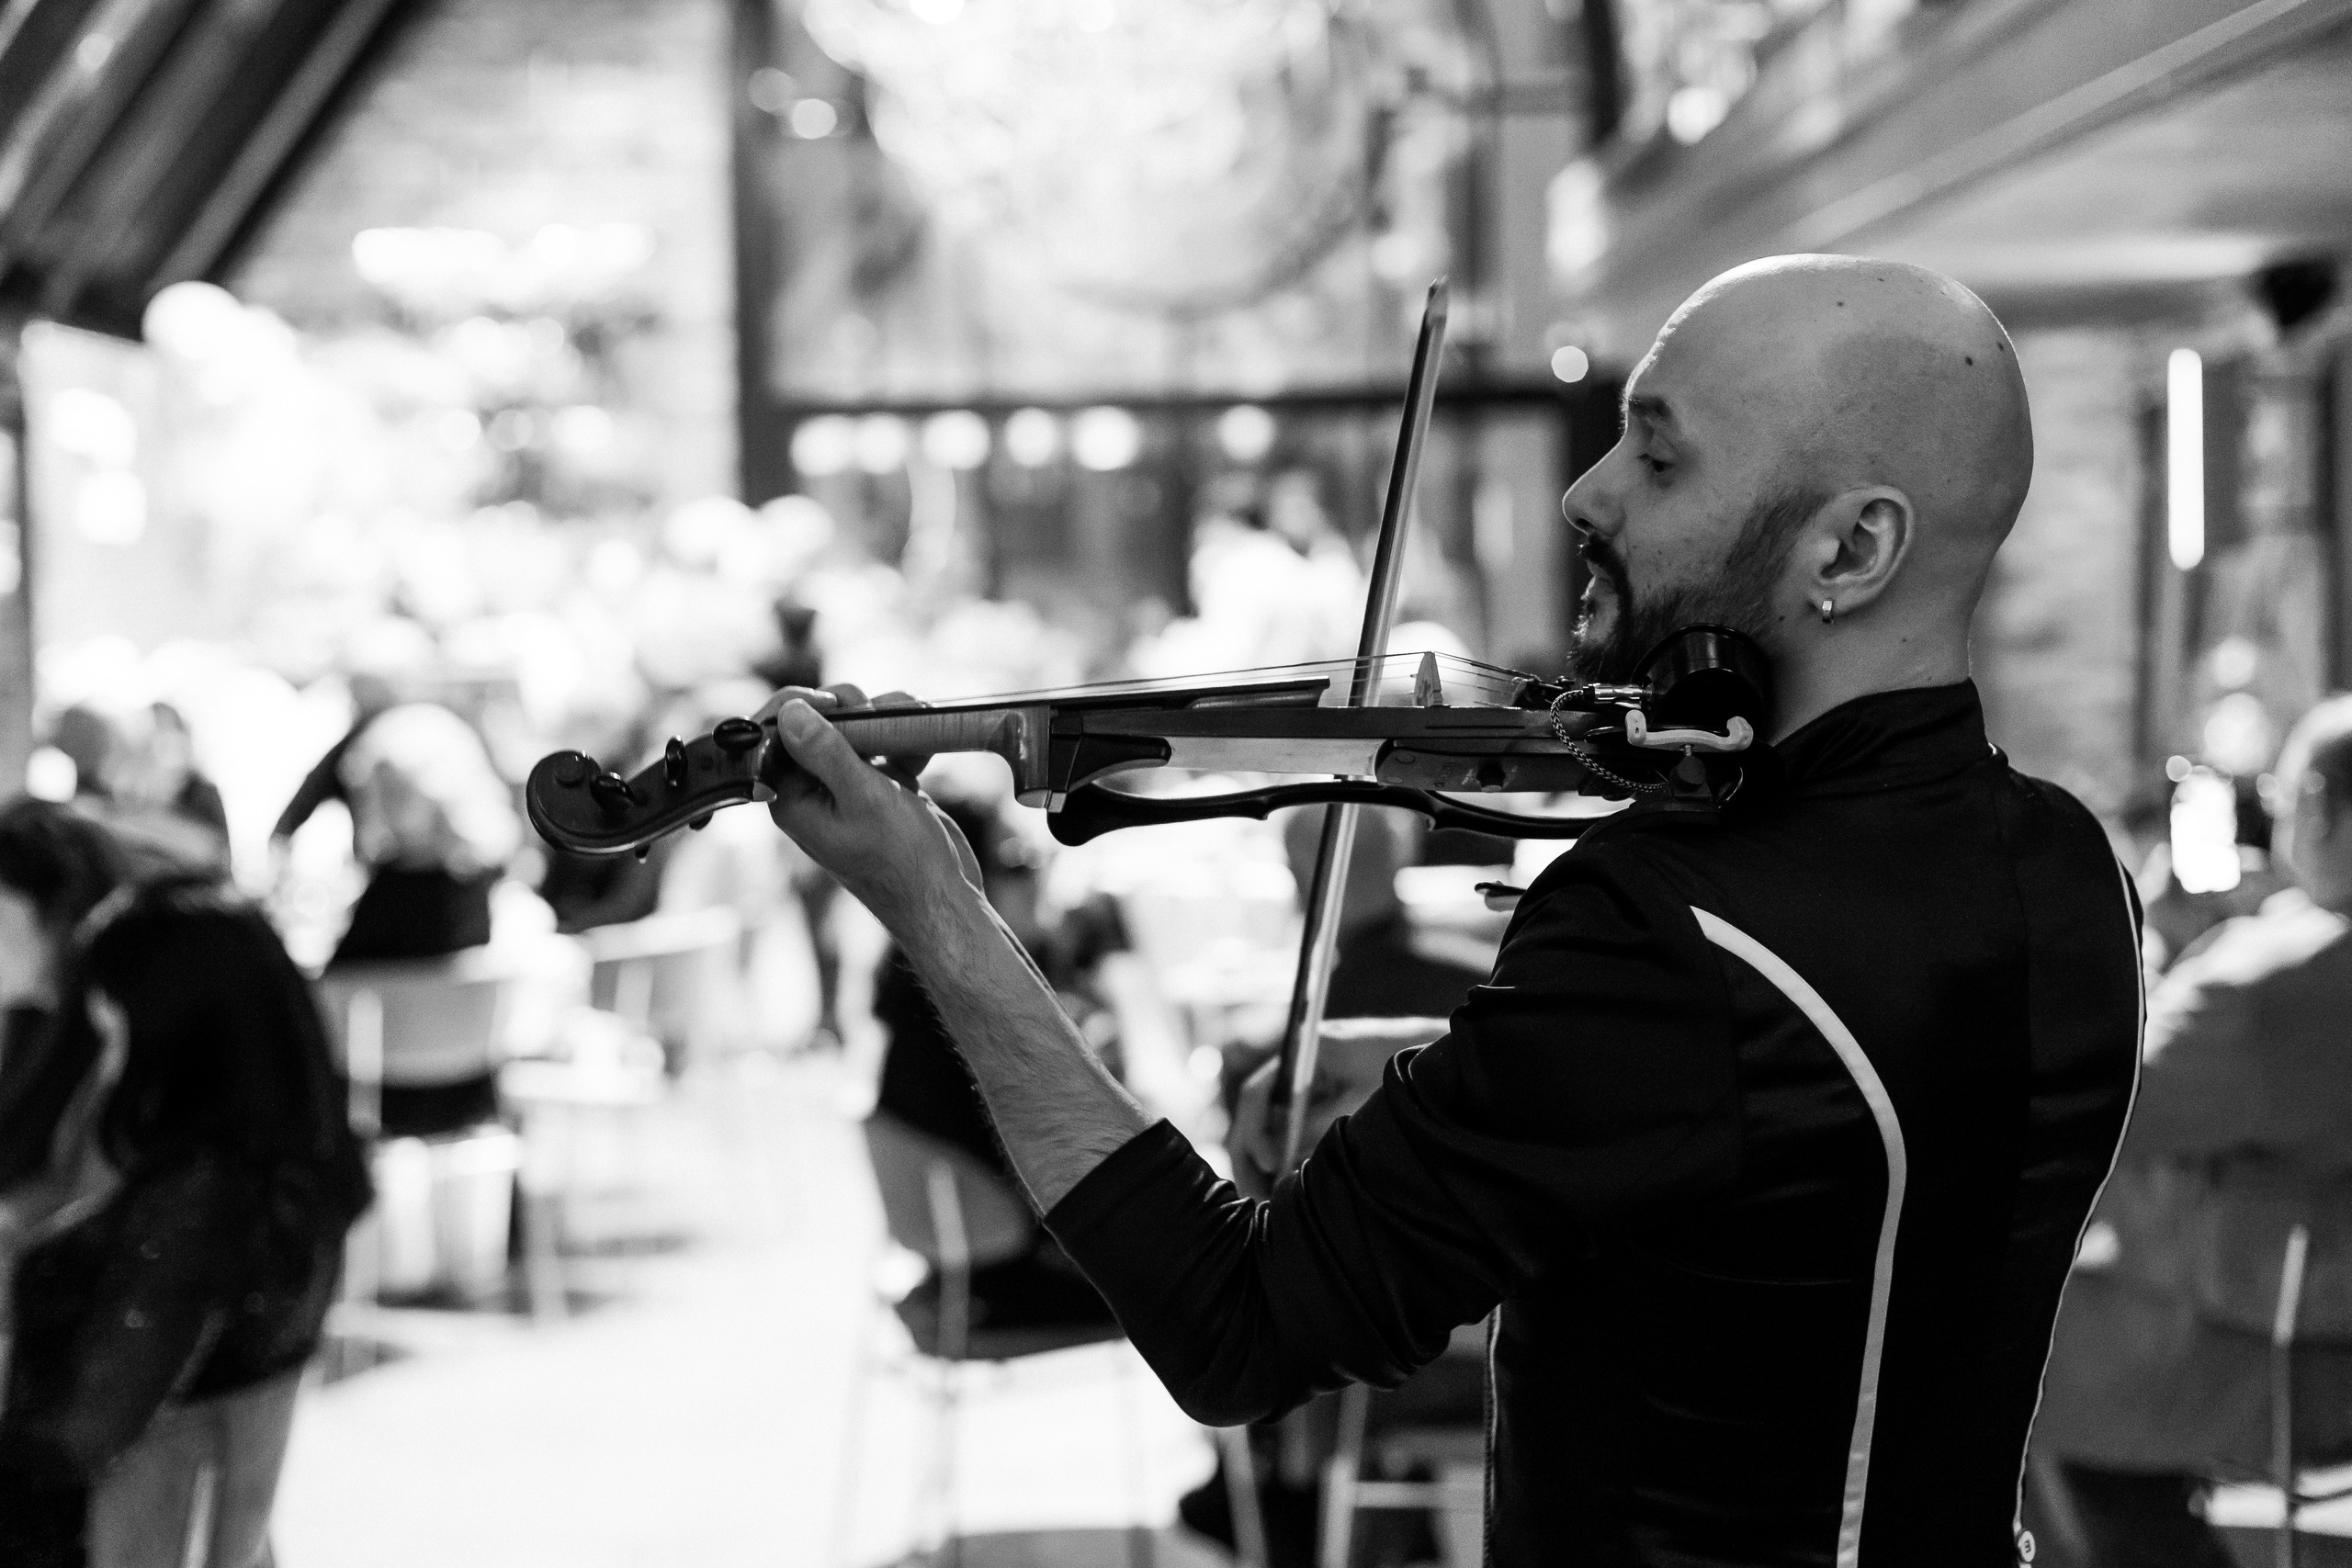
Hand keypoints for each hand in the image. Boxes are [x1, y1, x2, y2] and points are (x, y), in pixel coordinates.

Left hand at [752, 685, 981, 920]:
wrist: (943, 898)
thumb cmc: (903, 862)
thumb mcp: (865, 799)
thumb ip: (827, 752)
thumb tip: (790, 712)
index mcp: (792, 799)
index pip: (776, 735)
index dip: (803, 706)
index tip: (841, 702)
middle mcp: (813, 792)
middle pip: (818, 723)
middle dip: (854, 709)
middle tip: (882, 716)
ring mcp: (847, 789)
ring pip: (856, 730)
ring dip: (886, 719)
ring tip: (913, 722)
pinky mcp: (879, 788)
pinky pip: (884, 747)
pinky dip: (905, 739)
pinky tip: (923, 746)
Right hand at [1231, 1015, 1446, 1195]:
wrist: (1441, 1062)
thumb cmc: (1405, 1075)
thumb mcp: (1361, 1103)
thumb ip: (1319, 1126)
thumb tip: (1282, 1161)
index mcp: (1305, 1054)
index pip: (1257, 1092)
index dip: (1254, 1131)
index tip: (1270, 1163)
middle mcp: (1299, 1067)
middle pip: (1254, 1112)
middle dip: (1250, 1153)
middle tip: (1257, 1193)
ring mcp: (1307, 1084)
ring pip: (1268, 1125)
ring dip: (1264, 1159)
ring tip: (1271, 1197)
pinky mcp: (1319, 1101)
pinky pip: (1290, 1130)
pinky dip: (1286, 1155)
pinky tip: (1290, 1183)